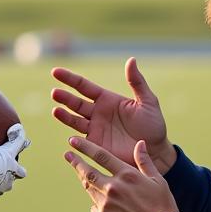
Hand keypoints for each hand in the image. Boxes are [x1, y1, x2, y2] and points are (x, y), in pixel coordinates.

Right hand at [52, 58, 175, 172]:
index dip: (70, 79)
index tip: (55, 72)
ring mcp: (95, 129)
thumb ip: (137, 82)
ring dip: (64, 115)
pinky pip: (80, 140)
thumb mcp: (147, 101)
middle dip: (64, 97)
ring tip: (56, 110)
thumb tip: (131, 60)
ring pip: (75, 120)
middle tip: (55, 92)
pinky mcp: (95, 145)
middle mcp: (98, 113)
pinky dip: (73, 138)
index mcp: (107, 99)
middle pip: (76, 103)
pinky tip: (70, 136)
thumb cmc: (153, 125)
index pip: (84, 86)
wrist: (155, 152)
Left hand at [65, 136, 178, 211]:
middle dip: (76, 162)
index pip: (101, 156)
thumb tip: (139, 143)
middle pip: (88, 172)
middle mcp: (113, 188)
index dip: (85, 147)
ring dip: (85, 181)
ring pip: (89, 189)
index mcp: (126, 175)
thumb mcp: (157, 179)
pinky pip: (94, 207)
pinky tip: (100, 202)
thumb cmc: (162, 204)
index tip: (74, 142)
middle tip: (67, 155)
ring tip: (82, 175)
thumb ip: (144, 161)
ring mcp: (106, 205)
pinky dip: (96, 202)